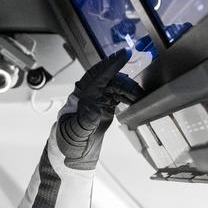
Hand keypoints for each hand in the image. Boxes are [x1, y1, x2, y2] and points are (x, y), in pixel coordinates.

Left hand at [55, 49, 143, 169]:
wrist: (70, 153)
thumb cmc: (69, 142)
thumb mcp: (75, 133)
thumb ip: (84, 121)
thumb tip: (94, 108)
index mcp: (81, 96)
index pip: (98, 75)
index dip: (111, 64)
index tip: (124, 54)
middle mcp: (89, 94)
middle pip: (110, 78)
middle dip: (125, 81)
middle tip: (138, 90)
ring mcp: (97, 99)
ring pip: (116, 85)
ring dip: (128, 90)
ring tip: (138, 99)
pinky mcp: (104, 105)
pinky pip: (118, 94)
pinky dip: (127, 95)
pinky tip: (134, 101)